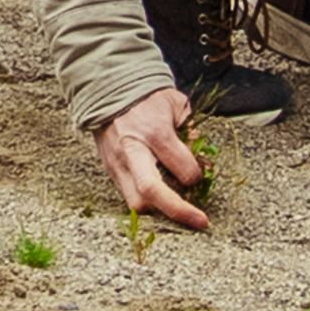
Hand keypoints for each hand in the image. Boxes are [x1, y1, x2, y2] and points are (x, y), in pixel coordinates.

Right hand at [91, 83, 212, 225]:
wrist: (108, 88)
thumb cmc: (147, 97)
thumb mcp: (176, 104)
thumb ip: (190, 131)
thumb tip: (201, 158)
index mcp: (155, 131)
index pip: (183, 168)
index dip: (197, 176)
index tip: (200, 174)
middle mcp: (134, 150)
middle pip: (152, 191)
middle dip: (178, 211)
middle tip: (200, 222)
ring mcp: (118, 163)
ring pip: (137, 203)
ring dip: (159, 210)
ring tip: (177, 207)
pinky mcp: (109, 170)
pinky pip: (128, 196)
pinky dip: (146, 202)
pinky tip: (160, 199)